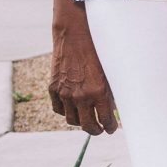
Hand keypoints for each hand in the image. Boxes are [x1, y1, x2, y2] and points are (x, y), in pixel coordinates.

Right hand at [49, 10, 118, 134]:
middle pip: (87, 125)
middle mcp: (80, 95)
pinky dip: (66, 111)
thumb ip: (111, 91)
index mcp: (98, 92)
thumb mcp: (110, 71)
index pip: (106, 120)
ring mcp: (65, 93)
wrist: (75, 36)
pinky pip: (59, 108)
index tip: (111, 129)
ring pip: (72, 120)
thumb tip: (113, 109)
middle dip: (96, 130)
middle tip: (100, 129)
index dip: (110, 127)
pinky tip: (73, 109)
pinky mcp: (53, 88)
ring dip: (80, 122)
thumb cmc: (98, 51)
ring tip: (87, 120)